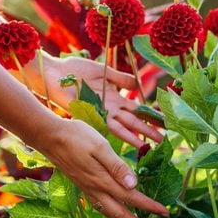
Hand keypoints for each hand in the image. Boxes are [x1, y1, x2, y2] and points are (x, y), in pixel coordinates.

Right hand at [37, 117, 168, 217]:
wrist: (49, 136)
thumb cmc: (77, 137)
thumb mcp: (100, 146)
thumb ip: (117, 166)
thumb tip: (133, 184)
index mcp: (103, 180)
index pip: (132, 198)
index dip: (150, 206)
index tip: (165, 213)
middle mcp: (95, 189)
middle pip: (120, 213)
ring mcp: (87, 189)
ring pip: (109, 212)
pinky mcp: (82, 186)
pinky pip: (99, 206)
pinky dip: (111, 213)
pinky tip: (114, 210)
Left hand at [41, 54, 163, 147]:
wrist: (54, 73)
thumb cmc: (75, 70)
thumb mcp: (103, 71)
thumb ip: (120, 78)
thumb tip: (138, 84)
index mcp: (114, 97)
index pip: (136, 109)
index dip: (149, 115)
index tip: (164, 122)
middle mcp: (110, 108)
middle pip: (133, 121)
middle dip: (148, 130)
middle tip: (163, 140)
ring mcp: (101, 113)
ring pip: (123, 128)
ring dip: (137, 137)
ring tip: (149, 147)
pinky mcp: (91, 115)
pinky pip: (109, 127)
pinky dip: (121, 136)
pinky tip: (131, 143)